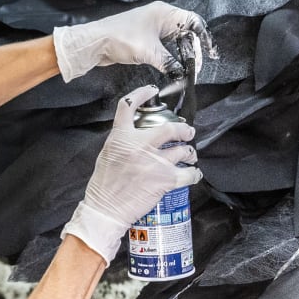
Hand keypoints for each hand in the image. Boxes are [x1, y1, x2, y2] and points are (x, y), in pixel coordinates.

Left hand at [52, 1, 214, 81]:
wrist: (96, 43)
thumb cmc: (119, 38)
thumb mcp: (149, 52)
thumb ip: (170, 64)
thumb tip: (183, 76)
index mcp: (165, 13)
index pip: (194, 22)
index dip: (205, 38)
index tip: (211, 53)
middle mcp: (162, 18)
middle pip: (188, 33)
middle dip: (194, 51)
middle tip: (195, 68)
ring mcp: (155, 28)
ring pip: (178, 41)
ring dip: (184, 55)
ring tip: (188, 70)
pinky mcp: (148, 38)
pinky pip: (168, 47)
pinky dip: (173, 57)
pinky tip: (176, 67)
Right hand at [61, 85, 202, 263]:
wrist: (106, 208)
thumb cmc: (104, 184)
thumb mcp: (108, 153)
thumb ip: (124, 141)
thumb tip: (141, 136)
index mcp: (121, 136)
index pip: (128, 106)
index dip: (142, 94)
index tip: (151, 91)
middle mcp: (139, 145)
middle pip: (170, 128)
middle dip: (184, 130)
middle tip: (188, 132)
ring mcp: (154, 162)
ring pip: (183, 150)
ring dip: (189, 153)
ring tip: (190, 156)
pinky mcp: (165, 179)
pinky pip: (189, 173)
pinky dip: (194, 174)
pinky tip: (193, 174)